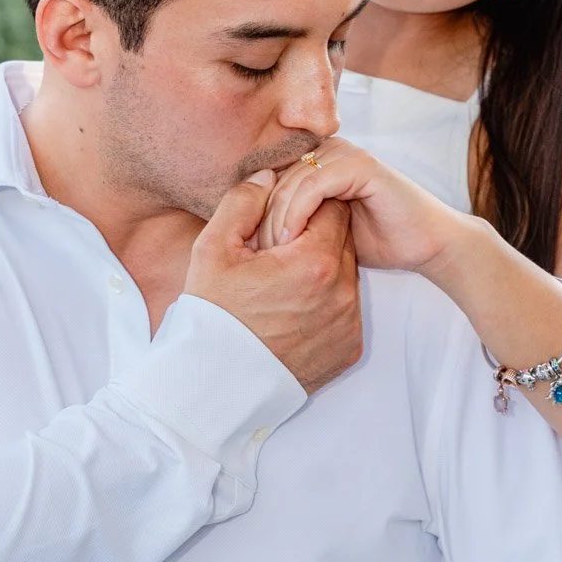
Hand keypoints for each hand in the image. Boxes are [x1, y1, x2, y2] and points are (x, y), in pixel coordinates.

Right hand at [184, 171, 362, 394]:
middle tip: (279, 253)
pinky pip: (346, 312)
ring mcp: (349, 324)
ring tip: (283, 286)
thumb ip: (243, 201)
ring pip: (347, 275)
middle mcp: (343, 292)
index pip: (331, 207)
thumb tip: (267, 176)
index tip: (281, 222)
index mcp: (315, 260)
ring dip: (323, 271)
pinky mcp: (349, 350)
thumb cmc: (212, 314)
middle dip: (315, 237)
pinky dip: (327, 305)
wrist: (215, 384)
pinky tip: (293, 313)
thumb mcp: (213, 249)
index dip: (306, 207)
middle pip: (343, 240)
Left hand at [257, 137, 456, 271]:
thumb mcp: (325, 232)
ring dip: (277, 219)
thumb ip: (296, 222)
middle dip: (261, 219)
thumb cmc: (379, 241)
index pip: (270, 181)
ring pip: (290, 182)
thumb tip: (248, 236)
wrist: (427, 244)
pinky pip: (313, 185)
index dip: (255, 213)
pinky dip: (297, 213)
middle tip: (257, 254)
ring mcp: (345, 154)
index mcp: (318, 160)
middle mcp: (329, 150)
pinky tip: (292, 239)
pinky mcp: (360, 165)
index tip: (249, 249)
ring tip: (273, 252)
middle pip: (275, 180)